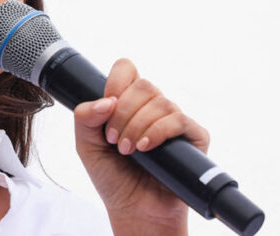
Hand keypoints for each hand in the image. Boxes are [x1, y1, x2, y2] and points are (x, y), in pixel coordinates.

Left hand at [72, 58, 209, 235]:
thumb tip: (107, 101)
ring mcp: (174, 122)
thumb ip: (85, 118)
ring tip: (127, 150)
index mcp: (128, 103)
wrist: (134, 210)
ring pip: (161, 102)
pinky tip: (144, 148)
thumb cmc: (112, 177)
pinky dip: (158, 131)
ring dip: (137, 126)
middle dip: (123, 112)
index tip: (107, 106)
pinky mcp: (194, 138)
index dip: (116, 81)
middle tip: (113, 139)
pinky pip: (180, 120)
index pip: (127, 70)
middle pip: (143, 85)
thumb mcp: (86, 145)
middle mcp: (153, 108)